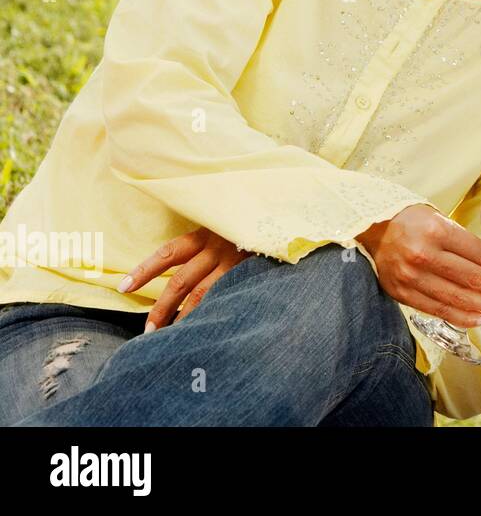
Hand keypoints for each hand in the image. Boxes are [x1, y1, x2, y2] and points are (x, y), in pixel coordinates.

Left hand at [118, 227, 250, 331]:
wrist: (285, 213)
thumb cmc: (249, 221)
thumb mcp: (224, 221)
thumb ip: (205, 239)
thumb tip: (178, 264)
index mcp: (206, 233)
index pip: (168, 254)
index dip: (145, 270)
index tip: (123, 287)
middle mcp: (218, 247)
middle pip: (182, 282)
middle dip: (162, 307)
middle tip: (148, 330)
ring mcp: (237, 262)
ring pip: (204, 295)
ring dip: (185, 318)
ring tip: (170, 337)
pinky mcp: (254, 272)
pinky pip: (228, 297)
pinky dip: (214, 314)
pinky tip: (206, 329)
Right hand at [357, 204, 480, 329]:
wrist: (373, 227)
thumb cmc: (413, 221)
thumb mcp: (441, 220)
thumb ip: (465, 243)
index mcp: (437, 230)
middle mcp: (423, 255)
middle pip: (472, 279)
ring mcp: (410, 277)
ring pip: (457, 299)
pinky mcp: (401, 293)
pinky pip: (438, 310)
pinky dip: (462, 317)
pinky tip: (480, 318)